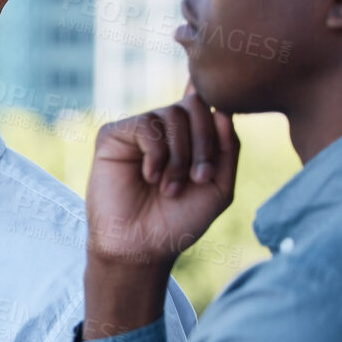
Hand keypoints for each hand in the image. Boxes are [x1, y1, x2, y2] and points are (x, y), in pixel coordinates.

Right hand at [83, 88, 238, 338]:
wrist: (142, 245)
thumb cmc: (180, 220)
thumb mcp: (220, 186)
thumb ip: (228, 147)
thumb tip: (222, 109)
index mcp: (190, 135)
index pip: (204, 99)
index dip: (213, 95)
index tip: (224, 113)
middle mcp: (164, 127)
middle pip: (194, 104)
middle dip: (205, 141)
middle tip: (199, 178)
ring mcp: (138, 130)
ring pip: (171, 115)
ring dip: (179, 155)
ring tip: (170, 187)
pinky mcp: (113, 135)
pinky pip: (145, 125)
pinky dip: (156, 154)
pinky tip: (150, 177)